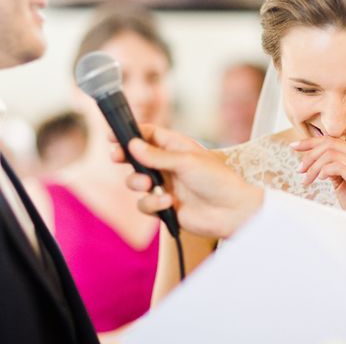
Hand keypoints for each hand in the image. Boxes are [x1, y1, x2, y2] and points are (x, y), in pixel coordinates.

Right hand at [111, 125, 263, 237]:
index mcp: (175, 146)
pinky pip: (145, 204)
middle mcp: (166, 165)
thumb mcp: (187, 162)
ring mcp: (164, 186)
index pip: (147, 135)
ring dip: (137, 182)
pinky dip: (152, 204)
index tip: (112, 135)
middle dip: (123, 157)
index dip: (129, 134)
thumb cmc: (218, 180)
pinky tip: (167, 203)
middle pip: (134, 157)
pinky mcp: (164, 207)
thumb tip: (132, 145)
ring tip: (149, 184)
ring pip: (135, 181)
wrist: (233, 212)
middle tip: (118, 157)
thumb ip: (157, 156)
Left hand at [291, 137, 345, 219]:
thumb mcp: (340, 179)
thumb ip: (330, 166)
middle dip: (310, 155)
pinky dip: (324, 170)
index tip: (293, 146)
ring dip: (314, 166)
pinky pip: (338, 166)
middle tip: (300, 170)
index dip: (310, 142)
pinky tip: (319, 179)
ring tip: (306, 179)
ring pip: (331, 154)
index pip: (332, 140)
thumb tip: (309, 156)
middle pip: (330, 144)